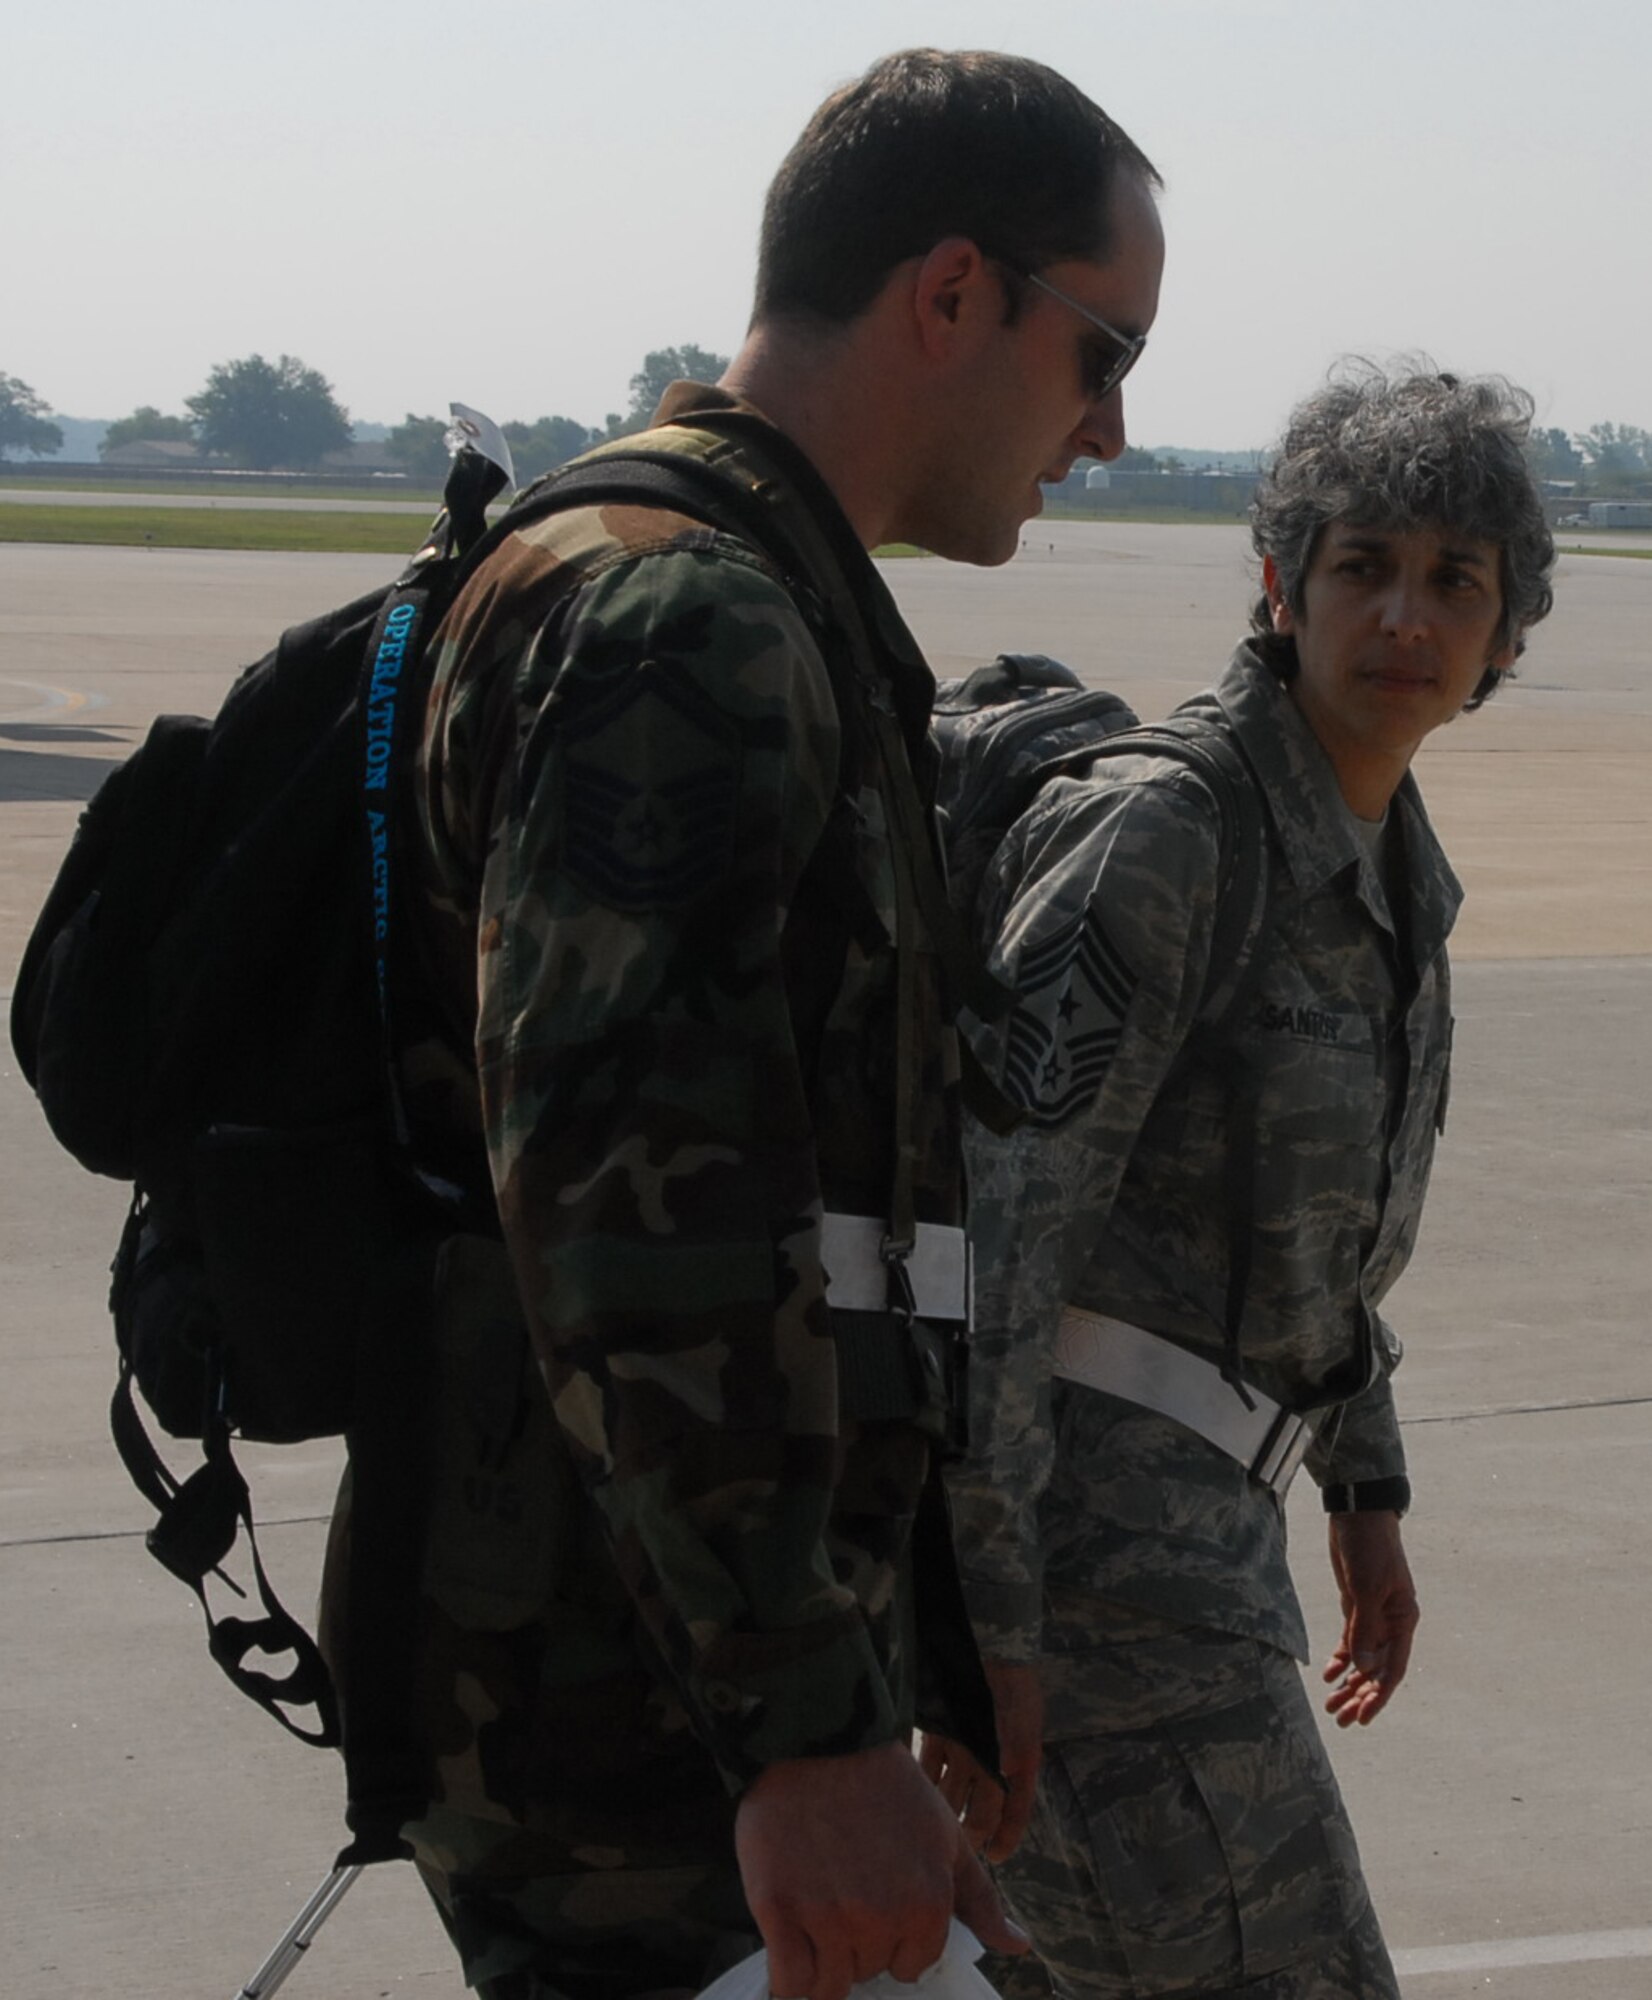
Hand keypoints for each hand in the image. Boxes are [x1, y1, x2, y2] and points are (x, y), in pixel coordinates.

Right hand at [735, 1740, 1027, 1999]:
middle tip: (844, 1887)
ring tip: (814, 1907)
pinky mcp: (777, 1911)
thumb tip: (1019, 1945)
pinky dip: (787, 1975)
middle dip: (857, 1943)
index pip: (910, 1967)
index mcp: (926, 1907)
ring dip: (820, 1960)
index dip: (893, 1937)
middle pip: (866, 1973)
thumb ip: (979, 1898)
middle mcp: (880, 1920)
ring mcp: (827, 1918)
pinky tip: (788, 1938)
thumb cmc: (886, 1787)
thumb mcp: (944, 1835)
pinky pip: (788, 1983)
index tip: (877, 1895)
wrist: (818, 1741)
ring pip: (826, 1986)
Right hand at [918, 1661, 1043, 1862]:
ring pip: (947, 1799)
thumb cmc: (1014, 1687)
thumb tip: (1003, 1796)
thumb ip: (1016, 1763)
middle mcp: (992, 1759)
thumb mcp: (1027, 1728)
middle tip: (963, 1846)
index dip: (1004, 1839)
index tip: (995, 1857)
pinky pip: (925, 1770)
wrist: (991, 1645)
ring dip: (944, 1817)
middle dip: (971, 1838)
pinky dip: (921, 1785)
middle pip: (978, 1817)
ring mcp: (961, 1747)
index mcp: (1022, 1758)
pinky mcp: (936, 1732)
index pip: (1014, 1814)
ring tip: (937, 1828)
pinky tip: (914, 1792)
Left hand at [1322, 1510, 1418, 1726]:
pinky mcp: (1355, 1607)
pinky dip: (1341, 1660)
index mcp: (1403, 1621)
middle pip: (1376, 1671)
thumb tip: (1362, 1668)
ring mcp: (1372, 1616)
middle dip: (1360, 1696)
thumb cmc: (1370, 1549)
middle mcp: (1391, 1624)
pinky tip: (1329, 1676)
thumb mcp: (1367, 1588)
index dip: (1379, 1696)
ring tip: (1331, 1705)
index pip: (1392, 1670)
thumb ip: (1364, 1627)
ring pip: (1362, 1660)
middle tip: (1341, 1720)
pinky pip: (1350, 1642)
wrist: (1358, 1517)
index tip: (1364, 1719)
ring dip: (1349, 1683)